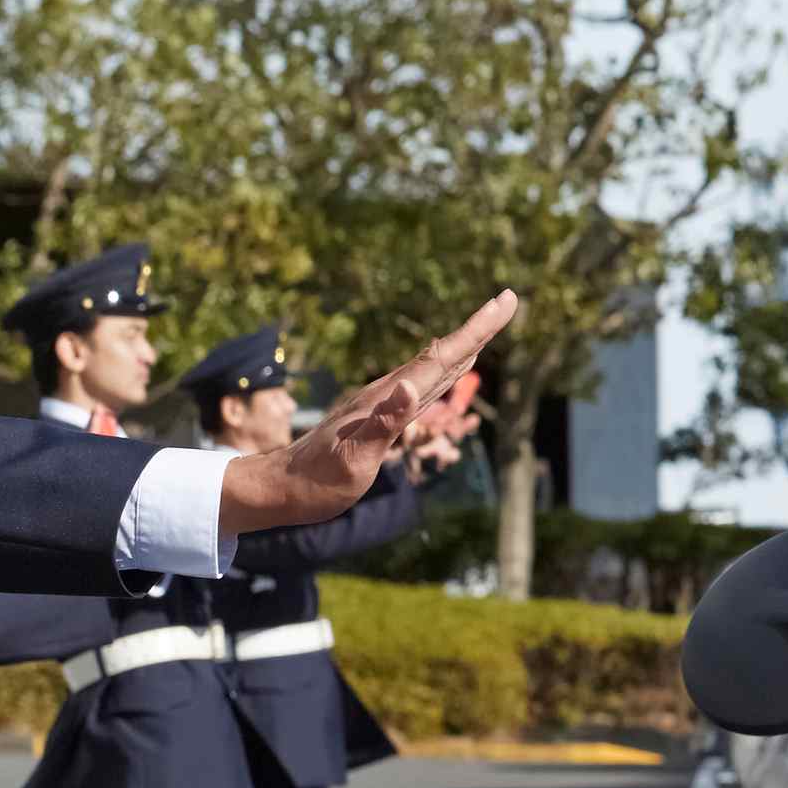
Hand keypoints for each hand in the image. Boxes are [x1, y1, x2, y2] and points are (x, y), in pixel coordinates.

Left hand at [219, 292, 516, 536]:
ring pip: (431, 369)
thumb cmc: (317, 479)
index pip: (440, 358)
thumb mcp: (353, 458)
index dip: (475, 331)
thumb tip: (409, 386)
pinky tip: (442, 372)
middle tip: (507, 301)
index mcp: (387, 398)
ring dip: (461, 348)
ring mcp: (381, 404)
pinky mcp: (376, 417)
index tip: (505, 300)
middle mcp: (386, 393)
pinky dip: (440, 373)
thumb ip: (383, 424)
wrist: (281, 487)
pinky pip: (419, 387)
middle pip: (441, 355)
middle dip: (477, 330)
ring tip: (484, 331)